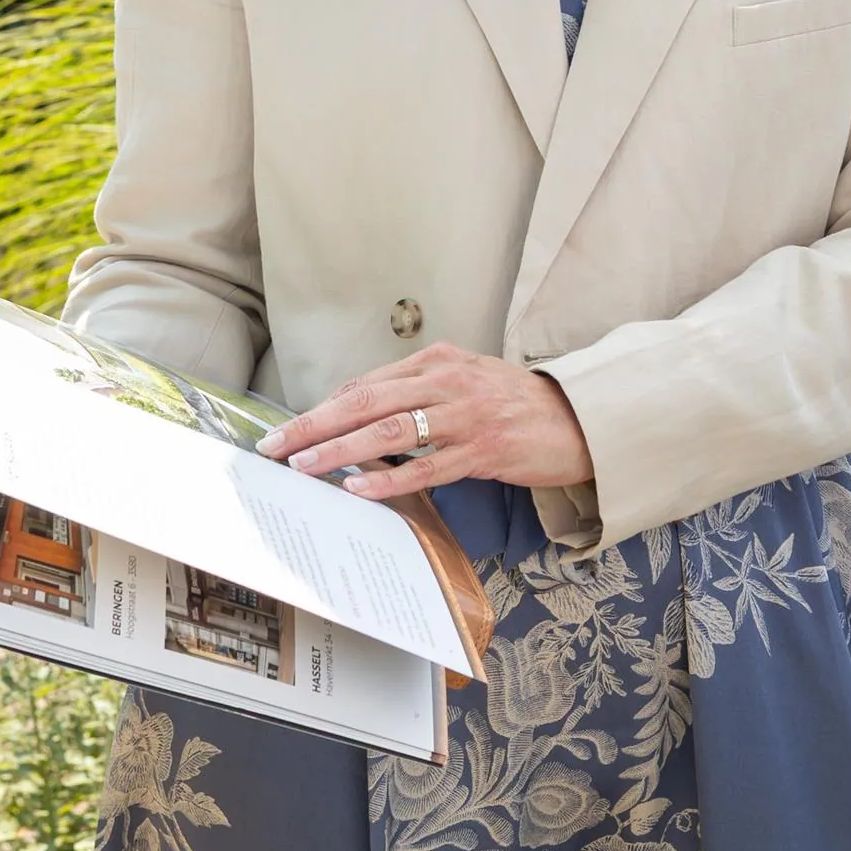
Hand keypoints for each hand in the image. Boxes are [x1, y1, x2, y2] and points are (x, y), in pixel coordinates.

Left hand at [254, 343, 591, 499]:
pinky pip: (428, 467)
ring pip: (390, 432)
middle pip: (366, 402)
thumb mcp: (461, 383)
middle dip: (314, 425)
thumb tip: (356, 419)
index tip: (287, 431)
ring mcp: (465, 416)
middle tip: (275, 447)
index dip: (321, 408)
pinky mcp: (484, 449)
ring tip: (305, 466)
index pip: (365, 384)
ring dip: (341, 450)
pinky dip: (390, 479)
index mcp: (436, 361)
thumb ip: (414, 394)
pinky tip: (361, 489)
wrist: (575, 419)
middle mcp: (446, 381)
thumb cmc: (512, 403)